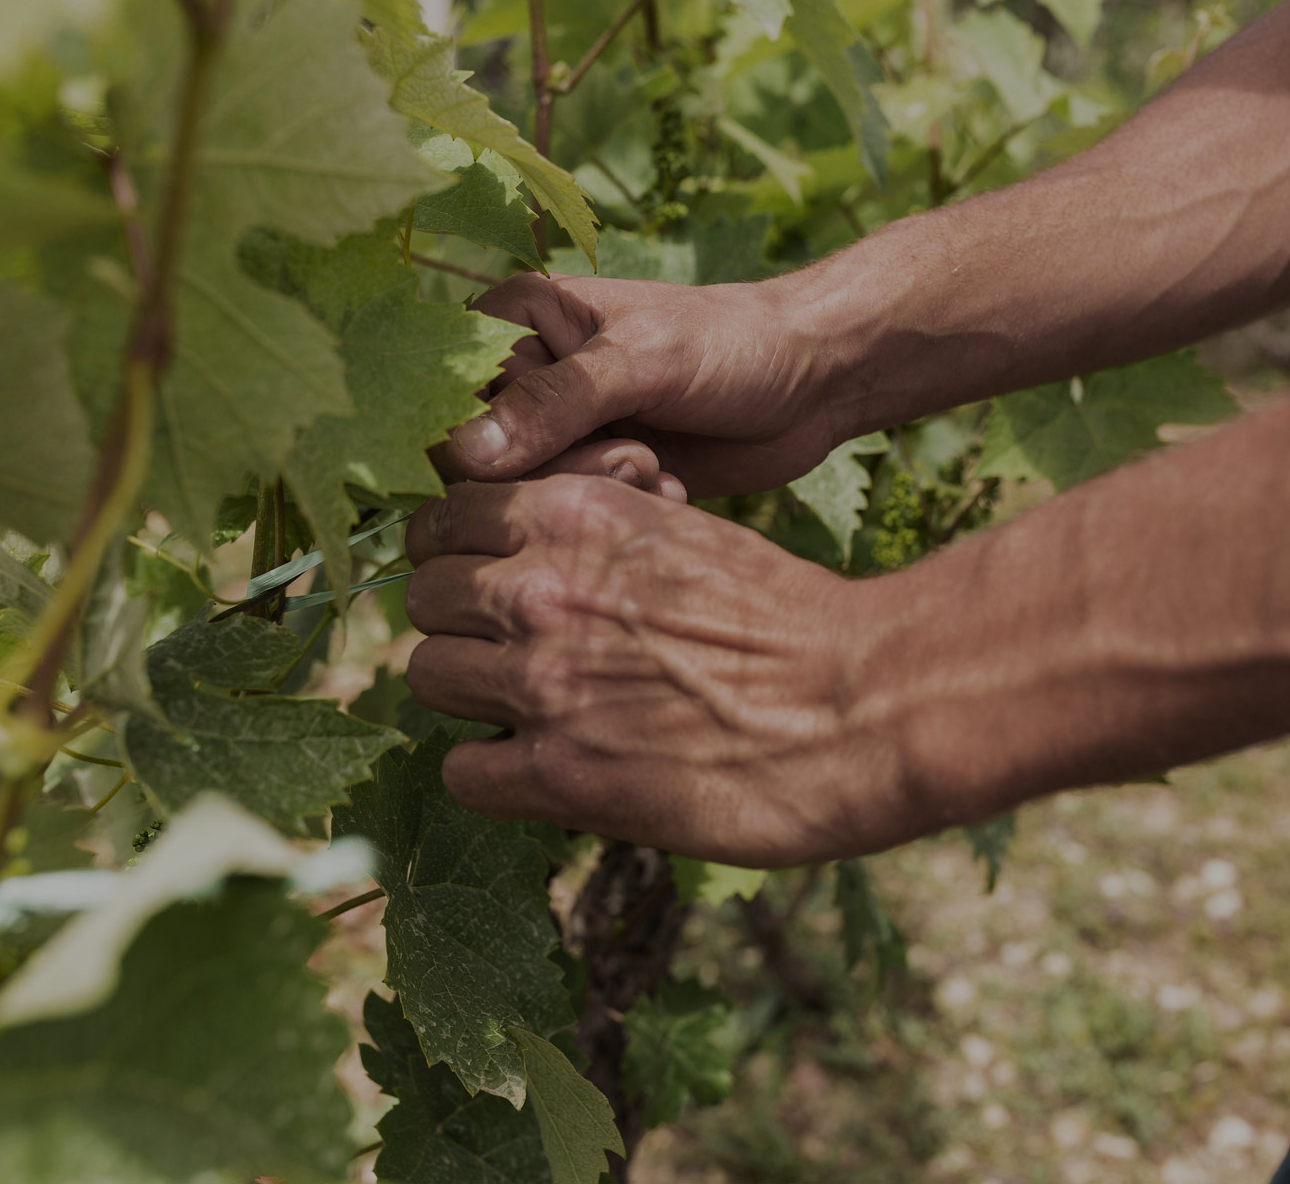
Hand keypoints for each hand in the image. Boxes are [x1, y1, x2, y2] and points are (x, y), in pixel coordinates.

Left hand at [402, 474, 913, 866]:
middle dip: (459, 622)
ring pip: (427, 677)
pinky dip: (493, 774)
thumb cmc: (794, 618)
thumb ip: (602, 532)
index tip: (483, 578)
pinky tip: (544, 771)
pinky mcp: (561, 773)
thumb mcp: (687, 534)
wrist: (866, 700)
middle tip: (509, 651)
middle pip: (423, 596)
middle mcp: (541, 589)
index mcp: (576, 513)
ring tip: (532, 711)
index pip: (443, 515)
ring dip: (473, 696)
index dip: (458, 550)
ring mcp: (543, 682)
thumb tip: (544, 551)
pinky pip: (462, 771)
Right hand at [431, 273, 843, 497]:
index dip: (483, 442)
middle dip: (554, 472)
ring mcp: (555, 432)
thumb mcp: (644, 361)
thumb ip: (555, 404)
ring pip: (522, 497)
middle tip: (632, 454)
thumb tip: (465, 454)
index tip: (549, 449)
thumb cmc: (733, 344)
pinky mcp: (591, 476)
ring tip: (656, 466)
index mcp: (512, 320)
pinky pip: (567, 516)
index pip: (444, 397)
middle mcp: (520, 377)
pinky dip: (614, 510)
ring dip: (591, 493)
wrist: (814, 381)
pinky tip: (668, 488)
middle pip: (476, 460)